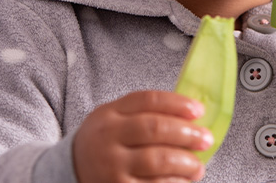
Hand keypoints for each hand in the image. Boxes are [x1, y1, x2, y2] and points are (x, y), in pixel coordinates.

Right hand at [72, 90, 213, 182]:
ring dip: (185, 163)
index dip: (177, 103)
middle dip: (186, 133)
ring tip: (197, 167)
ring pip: (156, 161)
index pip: (147, 101)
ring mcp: (112, 167)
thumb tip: (190, 114)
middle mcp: (109, 138)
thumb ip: (144, 112)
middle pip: (154, 129)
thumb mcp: (113, 118)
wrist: (69, 170)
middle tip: (206, 139)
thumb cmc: (103, 142)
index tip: (199, 110)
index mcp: (110, 114)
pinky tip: (183, 182)